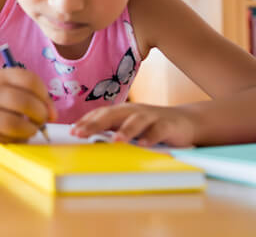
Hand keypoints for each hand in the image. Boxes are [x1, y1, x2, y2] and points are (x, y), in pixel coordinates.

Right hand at [0, 68, 55, 148]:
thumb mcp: (12, 90)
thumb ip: (35, 97)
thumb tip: (53, 115)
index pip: (30, 80)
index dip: (45, 96)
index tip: (48, 107)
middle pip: (25, 103)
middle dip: (40, 115)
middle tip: (41, 120)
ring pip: (17, 124)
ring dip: (31, 130)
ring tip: (31, 129)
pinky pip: (9, 139)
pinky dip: (19, 140)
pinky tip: (16, 136)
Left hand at [71, 103, 196, 146]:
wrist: (183, 122)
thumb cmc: (150, 126)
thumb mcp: (128, 127)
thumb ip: (111, 131)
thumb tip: (87, 141)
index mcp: (121, 112)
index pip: (100, 114)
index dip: (85, 121)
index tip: (72, 131)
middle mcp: (133, 111)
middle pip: (112, 114)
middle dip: (95, 124)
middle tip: (81, 133)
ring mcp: (150, 117)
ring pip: (136, 121)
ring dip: (125, 130)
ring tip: (115, 141)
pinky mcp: (167, 125)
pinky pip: (158, 130)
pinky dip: (151, 137)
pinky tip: (143, 145)